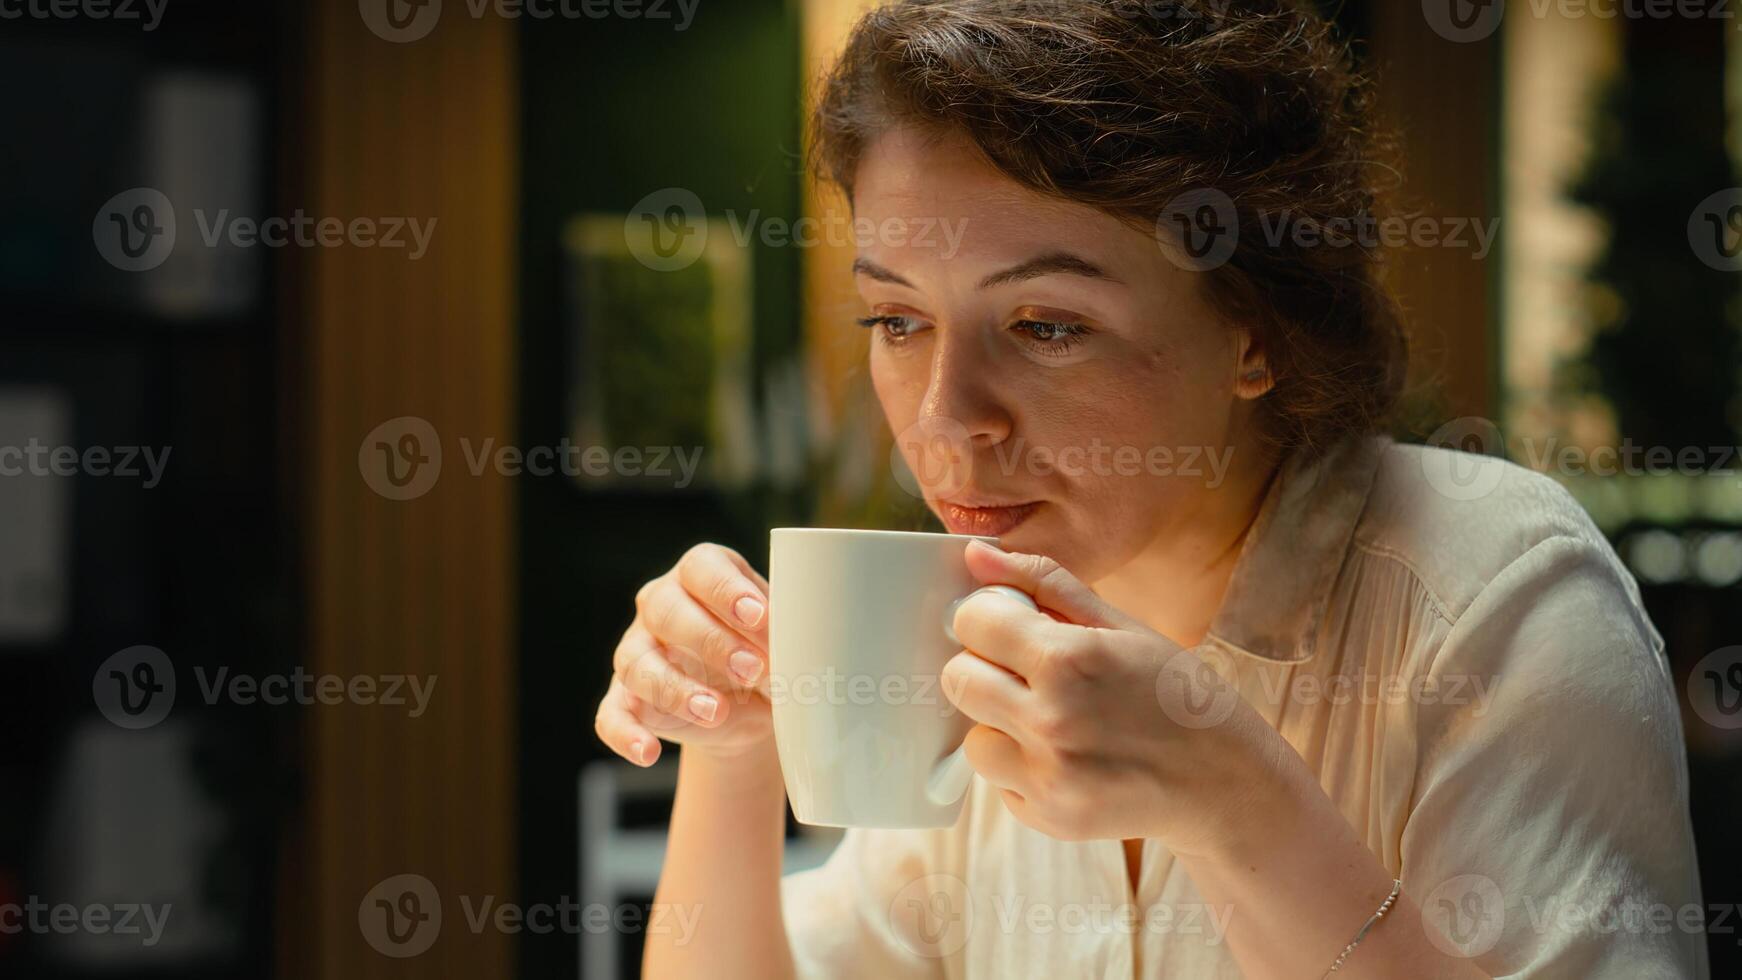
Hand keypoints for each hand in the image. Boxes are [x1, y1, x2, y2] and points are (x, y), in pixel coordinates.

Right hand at [594, 543, 776, 767]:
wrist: (752, 706)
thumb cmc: (767, 654)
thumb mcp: (782, 640)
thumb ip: (785, 636)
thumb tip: (799, 650)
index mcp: (702, 575)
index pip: (702, 568)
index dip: (727, 590)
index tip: (758, 616)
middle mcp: (660, 605)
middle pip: (665, 610)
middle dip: (711, 641)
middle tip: (752, 670)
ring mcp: (636, 651)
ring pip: (635, 661)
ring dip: (674, 688)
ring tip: (716, 712)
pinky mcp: (624, 699)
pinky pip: (611, 714)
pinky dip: (625, 734)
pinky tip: (647, 753)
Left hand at [943, 540, 1291, 860]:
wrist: (1225, 782)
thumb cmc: (1174, 692)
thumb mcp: (1121, 625)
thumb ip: (1044, 584)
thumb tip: (976, 554)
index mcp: (1070, 659)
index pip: (972, 622)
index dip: (987, 618)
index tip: (1011, 627)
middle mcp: (1052, 721)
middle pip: (958, 679)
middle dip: (983, 668)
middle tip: (1027, 674)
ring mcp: (1049, 777)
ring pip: (972, 738)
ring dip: (999, 726)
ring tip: (1052, 722)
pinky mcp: (1048, 818)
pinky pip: (1000, 782)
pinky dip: (1023, 768)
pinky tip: (1070, 758)